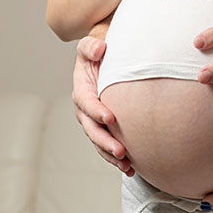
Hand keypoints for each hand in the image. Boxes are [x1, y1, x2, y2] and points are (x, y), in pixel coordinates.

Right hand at [71, 34, 133, 175]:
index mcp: (81, 89)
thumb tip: (99, 49)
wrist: (106, 60)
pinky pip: (107, 147)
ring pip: (99, 142)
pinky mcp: (104, 129)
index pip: (86, 102)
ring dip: (111, 155)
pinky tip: (132, 168)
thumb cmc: (100, 52)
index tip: (110, 118)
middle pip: (92, 129)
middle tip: (121, 150)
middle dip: (105, 141)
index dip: (96, 111)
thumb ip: (92, 46)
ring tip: (127, 164)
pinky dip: (117, 159)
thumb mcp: (92, 44)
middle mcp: (85, 109)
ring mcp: (94, 122)